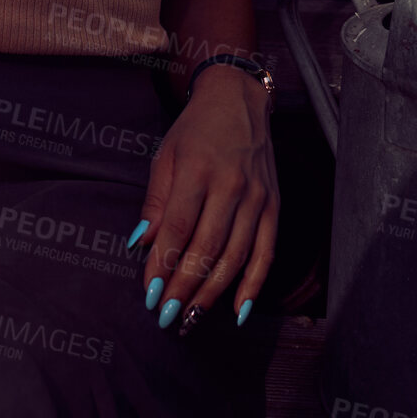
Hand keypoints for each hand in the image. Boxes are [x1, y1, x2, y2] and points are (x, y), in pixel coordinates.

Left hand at [128, 67, 277, 331]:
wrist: (239, 100)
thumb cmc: (195, 129)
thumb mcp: (166, 155)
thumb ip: (156, 201)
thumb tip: (142, 243)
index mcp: (198, 168)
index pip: (178, 227)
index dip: (163, 264)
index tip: (149, 292)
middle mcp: (231, 184)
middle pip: (207, 248)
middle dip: (184, 287)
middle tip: (166, 316)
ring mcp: (257, 196)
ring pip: (235, 256)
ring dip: (212, 293)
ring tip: (191, 317)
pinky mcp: (274, 205)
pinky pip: (266, 253)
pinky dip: (253, 285)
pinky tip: (238, 310)